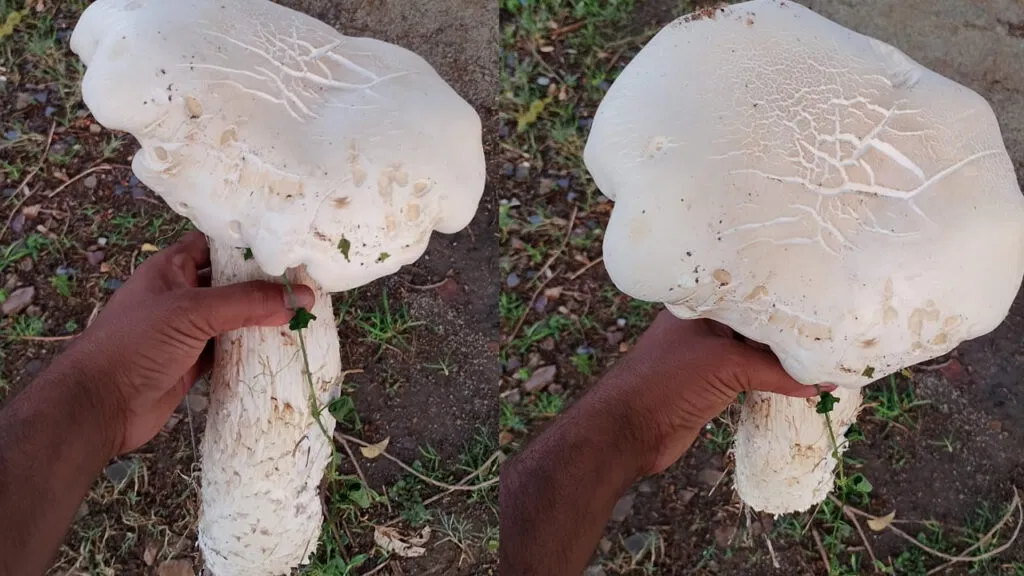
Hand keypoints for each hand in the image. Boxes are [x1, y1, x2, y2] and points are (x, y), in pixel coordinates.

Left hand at [60, 232, 314, 456]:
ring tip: (305, 313)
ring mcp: (187, 331)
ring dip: (263, 319)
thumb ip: (247, 302)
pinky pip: (231, 350)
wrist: (99, 406)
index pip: (215, 244)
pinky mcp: (194, 363)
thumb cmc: (136, 344)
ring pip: (234, 318)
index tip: (289, 244)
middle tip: (308, 281)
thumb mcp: (192, 312)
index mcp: (171, 268)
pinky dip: (253, 350)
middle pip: (230, 282)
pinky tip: (282, 347)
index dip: (248, 243)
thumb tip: (302, 297)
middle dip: (265, 284)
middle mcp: (180, 295)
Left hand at [604, 311, 832, 475]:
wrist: (627, 431)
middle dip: (791, 332)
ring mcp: (707, 355)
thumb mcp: (726, 364)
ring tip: (826, 357)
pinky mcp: (711, 384)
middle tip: (835, 332)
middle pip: (758, 324)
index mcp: (702, 304)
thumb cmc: (668, 382)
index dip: (786, 300)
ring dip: (784, 359)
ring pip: (755, 351)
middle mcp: (705, 325)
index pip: (753, 293)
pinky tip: (802, 384)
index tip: (824, 304)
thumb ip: (775, 371)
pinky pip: (751, 376)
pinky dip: (774, 381)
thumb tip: (822, 381)